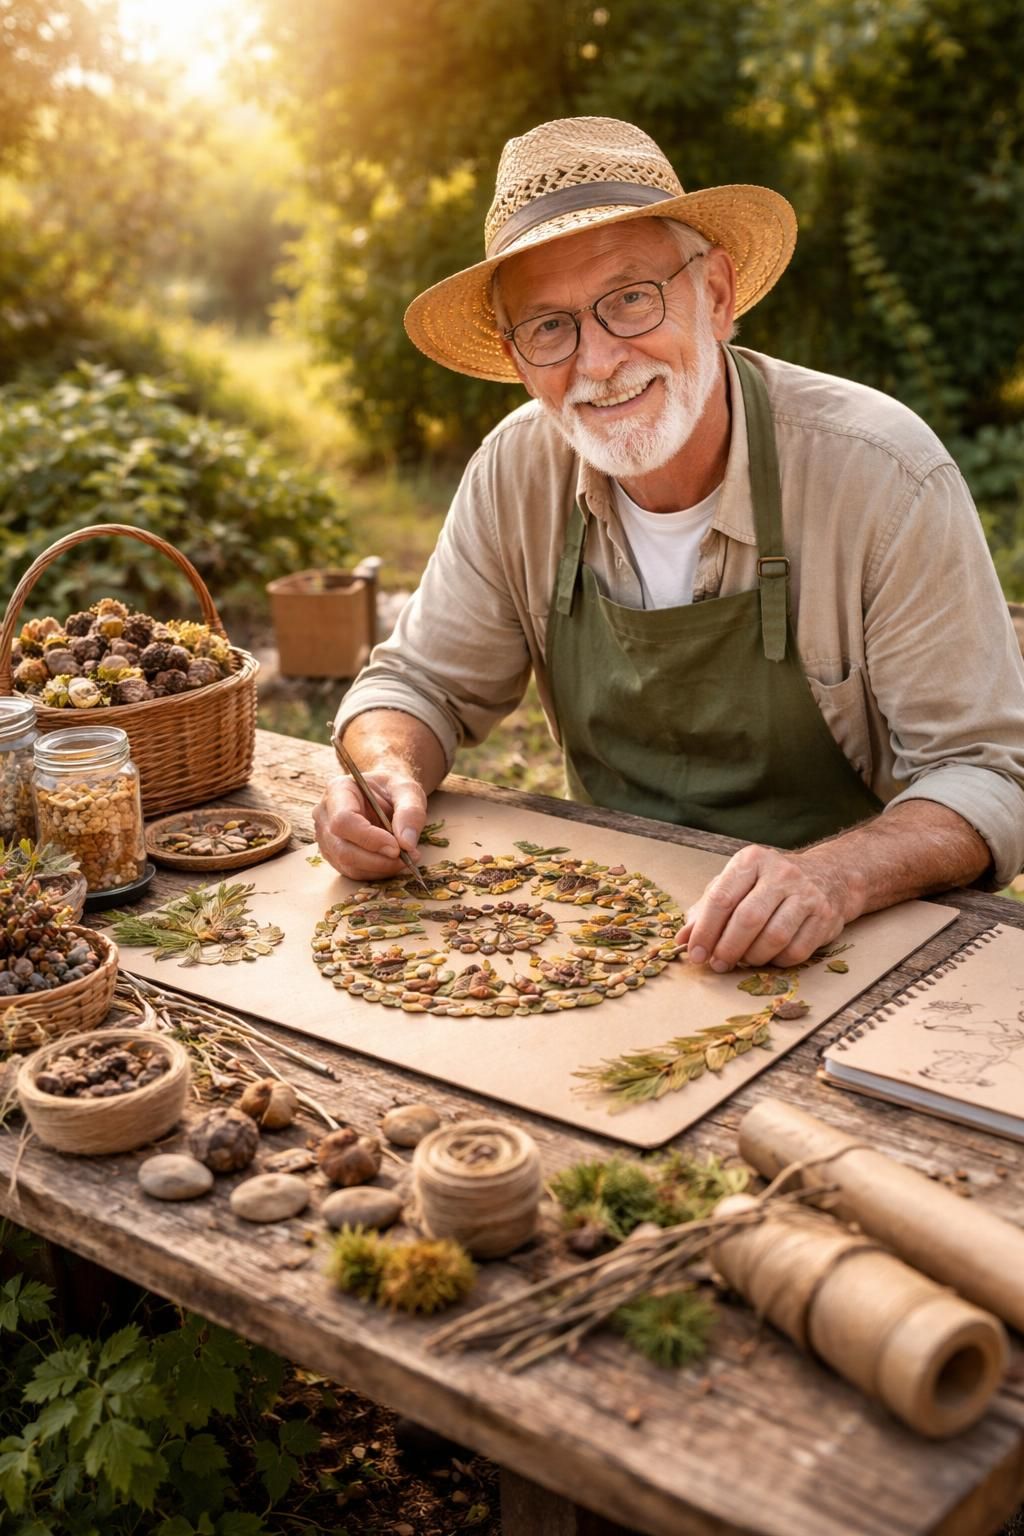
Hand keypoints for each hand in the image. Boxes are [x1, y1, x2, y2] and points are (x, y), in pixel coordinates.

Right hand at [313, 768, 427, 880]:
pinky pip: (353, 872)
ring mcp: (326, 837)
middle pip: (342, 848)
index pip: (343, 820)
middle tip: (407, 858)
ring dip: (380, 868)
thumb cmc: (394, 789)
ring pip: (347, 864)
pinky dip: (377, 872)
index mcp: (338, 790)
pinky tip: (394, 862)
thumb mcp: (408, 791)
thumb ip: (410, 812)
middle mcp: (325, 814)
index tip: (397, 847)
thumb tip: (407, 844)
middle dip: (377, 859)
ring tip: (406, 859)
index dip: (370, 838)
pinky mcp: (334, 855)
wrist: (386, 795)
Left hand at [675, 843, 853, 971]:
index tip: (695, 953)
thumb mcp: (735, 885)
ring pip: (774, 937)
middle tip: (717, 964)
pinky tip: (769, 957)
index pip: (722, 898)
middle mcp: (781, 873)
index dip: (705, 930)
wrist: (826, 876)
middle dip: (728, 948)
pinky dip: (777, 961)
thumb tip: (683, 939)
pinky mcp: (825, 916)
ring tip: (743, 960)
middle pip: (748, 919)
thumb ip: (707, 909)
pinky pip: (796, 951)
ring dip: (753, 957)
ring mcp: (807, 894)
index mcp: (752, 860)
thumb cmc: (768, 884)